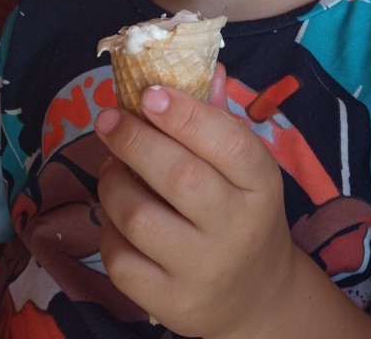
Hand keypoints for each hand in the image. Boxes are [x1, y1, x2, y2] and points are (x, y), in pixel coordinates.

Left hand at [94, 64, 295, 337]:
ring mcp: (204, 270)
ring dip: (113, 181)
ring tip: (113, 167)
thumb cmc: (244, 214)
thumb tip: (206, 66)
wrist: (255, 298)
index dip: (186, 114)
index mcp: (261, 185)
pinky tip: (118, 216)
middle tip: (109, 119)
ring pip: (138, 216)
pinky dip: (108, 229)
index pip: (229, 143)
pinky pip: (120, 258)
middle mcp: (238, 229)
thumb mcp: (246, 169)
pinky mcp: (171, 304)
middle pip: (178, 176)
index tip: (150, 92)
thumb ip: (220, 119)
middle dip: (133, 139)